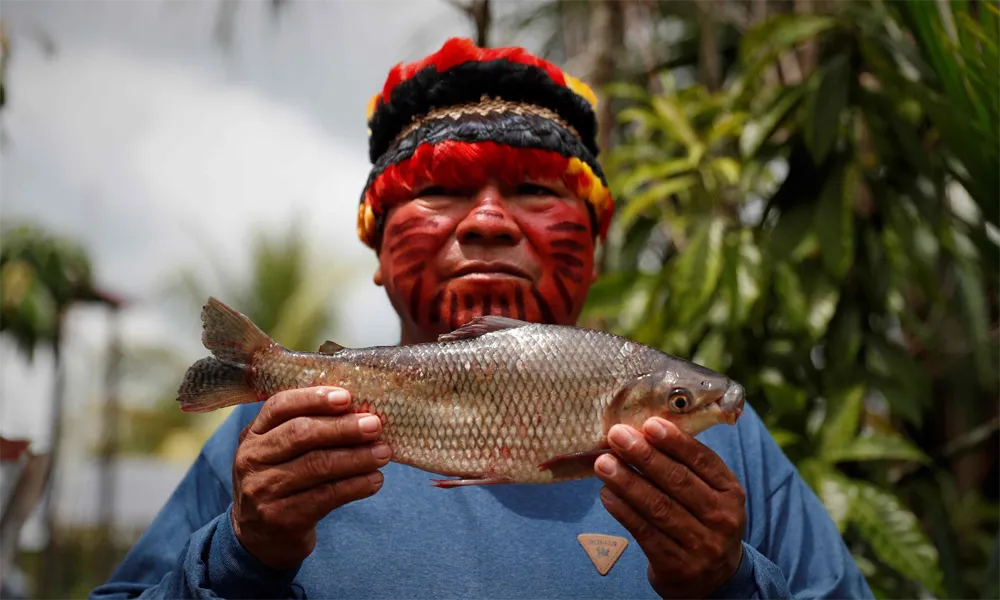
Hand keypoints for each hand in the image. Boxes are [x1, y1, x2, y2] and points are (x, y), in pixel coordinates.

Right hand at [231, 386, 389, 568]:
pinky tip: (375, 480)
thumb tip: (360, 412)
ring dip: (357, 457)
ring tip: (383, 453)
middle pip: (301, 434)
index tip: (347, 397)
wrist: (260, 539)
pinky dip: (356, 486)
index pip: (280, 406)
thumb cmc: (281, 483)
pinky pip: (326, 496)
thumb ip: (306, 430)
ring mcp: (264, 490)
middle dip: (343, 428)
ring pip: (317, 466)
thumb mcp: (279, 452)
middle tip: (375, 425)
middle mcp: (252, 460)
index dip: (314, 398)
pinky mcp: (282, 518)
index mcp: (253, 434)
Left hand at [594, 417, 745, 599]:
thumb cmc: (703, 520)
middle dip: (644, 456)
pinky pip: (646, 532)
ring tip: (603, 463)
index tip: (649, 424)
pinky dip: (623, 511)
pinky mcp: (678, 566)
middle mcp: (722, 519)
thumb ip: (686, 465)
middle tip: (617, 436)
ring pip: (659, 507)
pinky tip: (607, 494)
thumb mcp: (710, 493)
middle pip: (678, 482)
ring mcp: (702, 545)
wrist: (714, 578)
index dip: (675, 441)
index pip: (704, 461)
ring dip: (627, 482)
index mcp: (731, 493)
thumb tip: (642, 431)